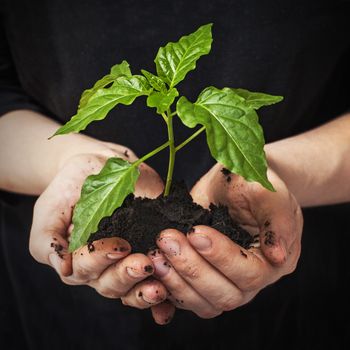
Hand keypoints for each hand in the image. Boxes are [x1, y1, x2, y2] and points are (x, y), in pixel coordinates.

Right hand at [29, 142, 171, 316]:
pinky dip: (163, 291)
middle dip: (127, 276)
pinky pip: (156, 278)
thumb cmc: (70, 188)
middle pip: (111, 284)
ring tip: (160, 285)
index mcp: (78, 259)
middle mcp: (104, 266)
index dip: (101, 261)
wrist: (98, 166)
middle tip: (143, 264)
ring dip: (146, 289)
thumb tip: (62, 268)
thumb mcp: (50, 208)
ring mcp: (128, 259)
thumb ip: (47, 239)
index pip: (85, 270)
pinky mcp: (149, 248)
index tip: (120, 245)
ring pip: (133, 287)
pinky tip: (169, 294)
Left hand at [149, 163, 302, 317]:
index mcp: (272, 262)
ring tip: (156, 252)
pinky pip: (185, 298)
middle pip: (223, 295)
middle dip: (192, 268)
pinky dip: (167, 288)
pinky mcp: (202, 281)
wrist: (235, 186)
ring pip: (203, 302)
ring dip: (176, 280)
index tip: (196, 232)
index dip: (221, 257)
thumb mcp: (268, 193)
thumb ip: (276, 220)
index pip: (249, 273)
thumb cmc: (253, 185)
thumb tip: (278, 256)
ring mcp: (224, 283)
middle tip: (167, 239)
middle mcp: (250, 281)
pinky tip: (152, 268)